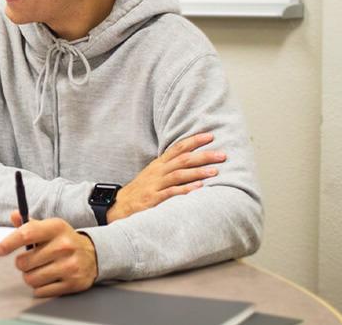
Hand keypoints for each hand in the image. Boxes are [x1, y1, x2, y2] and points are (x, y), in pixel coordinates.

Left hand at [0, 210, 97, 296]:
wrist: (94, 255)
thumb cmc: (65, 241)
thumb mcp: (50, 228)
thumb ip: (30, 224)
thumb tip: (14, 215)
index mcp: (56, 228)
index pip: (26, 234)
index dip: (9, 242)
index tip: (0, 249)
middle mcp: (64, 245)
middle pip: (24, 262)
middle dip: (23, 264)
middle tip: (32, 260)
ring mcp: (69, 265)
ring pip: (31, 279)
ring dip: (31, 276)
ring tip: (41, 270)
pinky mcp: (72, 283)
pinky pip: (41, 291)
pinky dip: (41, 288)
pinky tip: (50, 279)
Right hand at [107, 132, 224, 222]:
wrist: (119, 205)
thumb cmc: (141, 189)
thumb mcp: (153, 173)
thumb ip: (170, 166)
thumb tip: (191, 159)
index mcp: (159, 164)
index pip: (178, 147)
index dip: (194, 141)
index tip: (210, 136)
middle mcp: (158, 172)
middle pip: (183, 159)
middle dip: (204, 156)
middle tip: (222, 155)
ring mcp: (155, 185)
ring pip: (179, 174)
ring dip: (198, 172)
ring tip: (215, 171)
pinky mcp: (153, 199)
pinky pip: (171, 193)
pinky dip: (185, 189)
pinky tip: (198, 188)